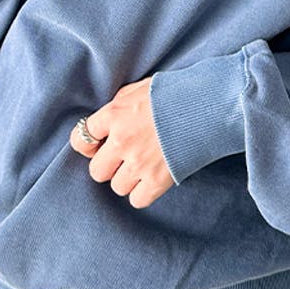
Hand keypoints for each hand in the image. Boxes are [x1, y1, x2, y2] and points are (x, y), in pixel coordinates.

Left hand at [68, 76, 175, 208]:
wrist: (208, 104)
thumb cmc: (175, 92)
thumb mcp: (138, 89)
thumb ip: (118, 106)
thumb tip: (107, 122)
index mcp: (114, 114)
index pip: (81, 138)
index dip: (88, 144)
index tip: (98, 145)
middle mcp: (121, 141)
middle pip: (96, 170)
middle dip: (108, 165)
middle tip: (123, 157)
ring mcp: (138, 163)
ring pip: (116, 186)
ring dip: (127, 179)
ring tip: (143, 166)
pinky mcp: (157, 180)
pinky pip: (137, 200)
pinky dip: (143, 193)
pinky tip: (152, 178)